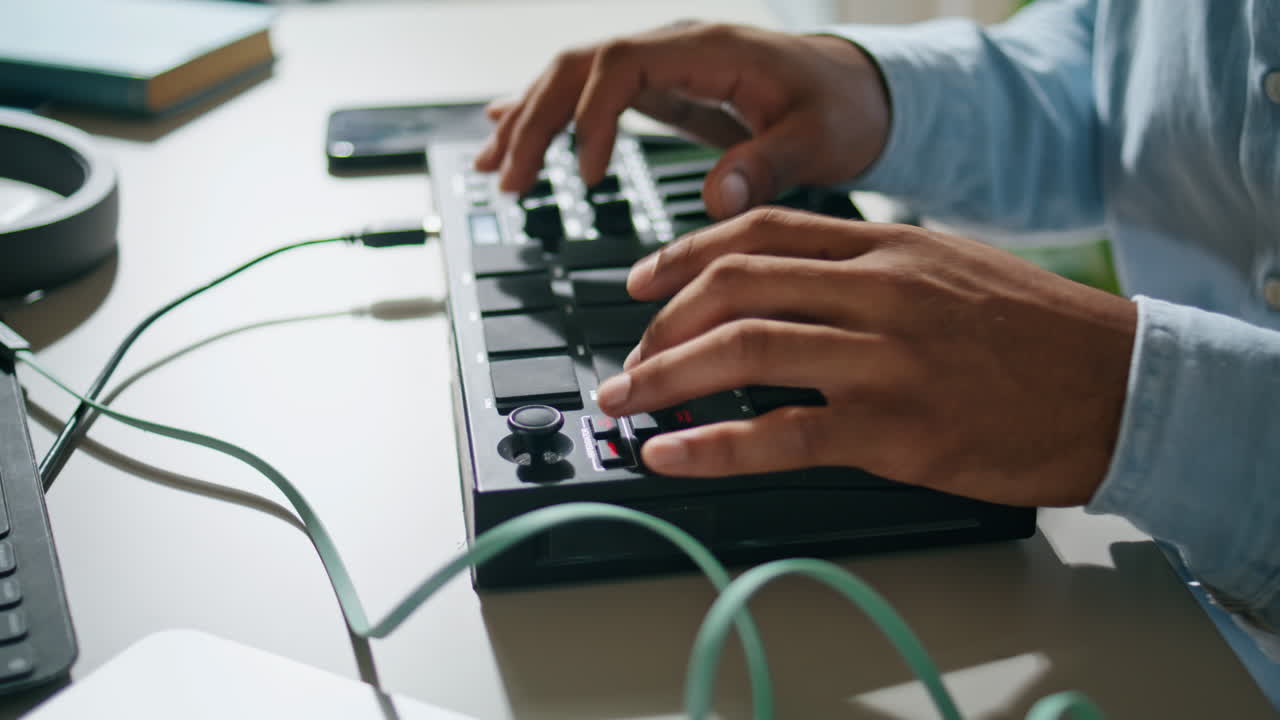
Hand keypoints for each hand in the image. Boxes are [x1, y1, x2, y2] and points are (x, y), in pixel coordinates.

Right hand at [473, 22, 889, 217]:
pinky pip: (591, 91)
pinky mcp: (661, 87)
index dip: (591, 117)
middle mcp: (676, 47)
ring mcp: (664, 64)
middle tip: (507, 181)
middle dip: (535, 121)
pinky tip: (509, 127)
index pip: (620, 64)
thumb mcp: (818, 140)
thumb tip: (719, 198)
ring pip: (575, 76)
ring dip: (528, 118)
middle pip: (580, 66)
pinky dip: (549, 113)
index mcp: (709, 50)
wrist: (859, 90)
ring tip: (492, 167)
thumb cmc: (843, 109)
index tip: (585, 176)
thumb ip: (768, 165)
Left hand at [595, 208, 1137, 506]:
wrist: (1122, 385)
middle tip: (627, 357)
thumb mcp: (953, 269)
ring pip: (744, 348)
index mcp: (888, 246)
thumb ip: (872, 272)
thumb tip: (795, 291)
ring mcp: (885, 357)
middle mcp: (878, 289)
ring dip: (666, 376)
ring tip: (627, 402)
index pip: (758, 231)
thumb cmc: (1040, 334)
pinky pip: (780, 434)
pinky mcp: (896, 428)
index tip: (641, 281)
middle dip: (659, 321)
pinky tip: (672, 454)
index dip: (682, 254)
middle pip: (734, 283)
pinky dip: (712, 445)